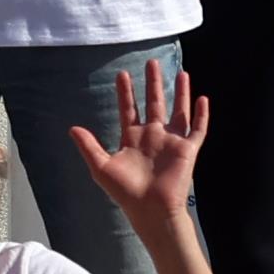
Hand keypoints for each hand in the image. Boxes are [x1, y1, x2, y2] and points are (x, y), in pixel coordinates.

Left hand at [71, 60, 210, 236]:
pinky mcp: (187, 150)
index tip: (122, 74)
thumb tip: (71, 128)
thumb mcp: (101, 167)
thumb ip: (89, 146)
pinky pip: (197, 129)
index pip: (129, 109)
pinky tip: (202, 98)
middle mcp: (153, 137)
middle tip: (152, 62)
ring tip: (181, 73)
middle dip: (152, 83)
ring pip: (178, 111)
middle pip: (154, 104)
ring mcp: (171, 142)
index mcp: (132, 139)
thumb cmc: (125, 193)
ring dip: (180, 93)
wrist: (150, 211)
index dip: (126, 93)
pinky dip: (201, 115)